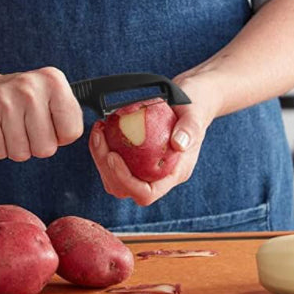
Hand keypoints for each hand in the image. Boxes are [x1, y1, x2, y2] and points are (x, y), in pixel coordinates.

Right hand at [0, 66, 83, 161]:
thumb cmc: (19, 101)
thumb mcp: (50, 98)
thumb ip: (69, 116)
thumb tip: (84, 136)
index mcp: (54, 81)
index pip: (72, 132)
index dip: (59, 135)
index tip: (48, 123)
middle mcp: (31, 86)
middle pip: (46, 147)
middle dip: (35, 145)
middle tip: (24, 126)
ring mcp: (5, 97)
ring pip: (21, 153)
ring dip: (15, 147)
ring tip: (8, 127)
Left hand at [89, 75, 220, 205]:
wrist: (192, 100)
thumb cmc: (196, 107)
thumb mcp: (195, 114)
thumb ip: (190, 129)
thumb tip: (179, 144)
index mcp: (174, 173)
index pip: (147, 193)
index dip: (126, 181)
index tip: (113, 156)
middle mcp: (159, 176)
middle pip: (124, 189)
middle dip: (106, 168)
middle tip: (100, 139)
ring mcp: (146, 168)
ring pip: (115, 179)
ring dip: (101, 159)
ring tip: (98, 132)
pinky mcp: (136, 158)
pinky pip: (114, 162)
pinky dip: (104, 149)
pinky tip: (102, 129)